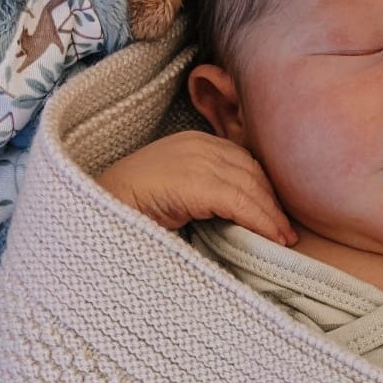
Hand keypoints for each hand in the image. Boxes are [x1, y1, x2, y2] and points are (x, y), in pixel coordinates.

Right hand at [96, 130, 297, 245]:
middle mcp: (197, 144)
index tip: (278, 216)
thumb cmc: (130, 212)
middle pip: (250, 171)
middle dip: (272, 202)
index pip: (242, 162)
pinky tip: (271, 238)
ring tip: (284, 239)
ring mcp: (194, 159)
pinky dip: (260, 220)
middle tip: (287, 232)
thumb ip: (205, 192)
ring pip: (249, 186)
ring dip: (270, 215)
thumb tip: (240, 214)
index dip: (264, 189)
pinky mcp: (193, 182)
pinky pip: (238, 201)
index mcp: (193, 143)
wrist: (95, 215)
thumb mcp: (176, 193)